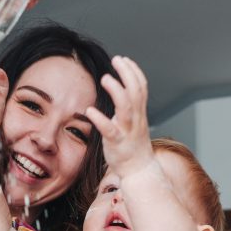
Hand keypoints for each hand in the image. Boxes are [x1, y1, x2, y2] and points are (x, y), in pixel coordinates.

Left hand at [85, 56, 155, 178]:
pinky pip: (109, 130)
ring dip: (117, 91)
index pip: (141, 87)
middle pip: (136, 91)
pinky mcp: (117, 143)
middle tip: (116, 59)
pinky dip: (100, 119)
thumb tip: (121, 91)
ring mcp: (127, 131)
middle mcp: (136, 119)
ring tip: (105, 78)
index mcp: (140, 113)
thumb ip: (129, 107)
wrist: (140, 171)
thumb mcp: (134, 122)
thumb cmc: (133, 146)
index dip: (134, 71)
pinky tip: (89, 111)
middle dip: (128, 73)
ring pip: (126, 107)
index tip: (124, 59)